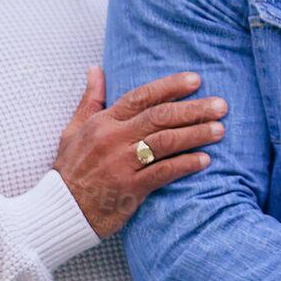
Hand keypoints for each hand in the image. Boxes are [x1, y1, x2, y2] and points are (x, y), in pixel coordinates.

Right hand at [53, 67, 224, 238]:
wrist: (58, 211)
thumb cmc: (70, 169)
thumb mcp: (73, 130)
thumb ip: (90, 100)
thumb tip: (95, 69)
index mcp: (103, 122)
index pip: (141, 96)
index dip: (170, 86)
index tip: (196, 80)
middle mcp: (113, 139)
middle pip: (159, 117)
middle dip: (194, 109)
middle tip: (222, 105)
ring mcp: (121, 164)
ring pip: (164, 142)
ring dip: (196, 134)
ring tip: (220, 130)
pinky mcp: (129, 189)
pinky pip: (162, 173)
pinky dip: (185, 165)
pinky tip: (205, 160)